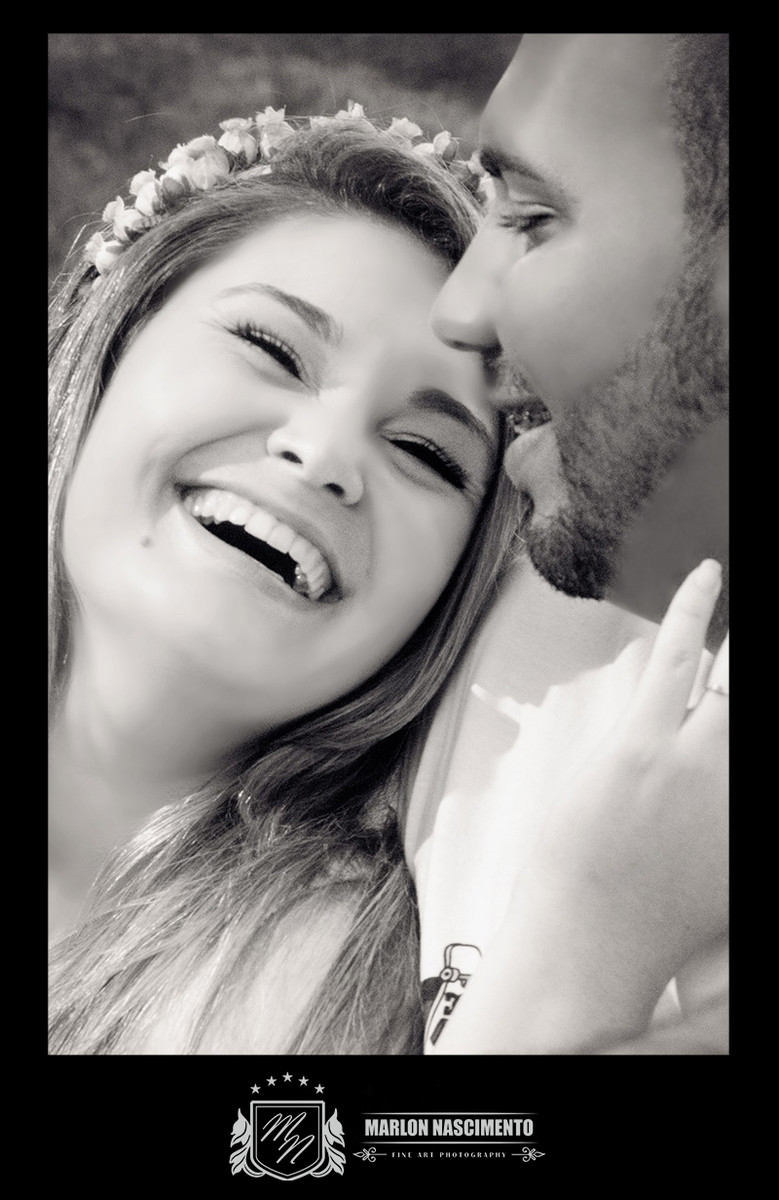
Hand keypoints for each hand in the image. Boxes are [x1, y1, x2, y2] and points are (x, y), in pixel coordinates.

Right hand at [522, 559, 728, 1023]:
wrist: (589, 943)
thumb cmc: (567, 864)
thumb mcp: (584, 777)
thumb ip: (627, 723)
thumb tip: (650, 678)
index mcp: (639, 745)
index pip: (678, 651)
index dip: (696, 604)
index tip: (710, 573)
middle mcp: (692, 767)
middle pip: (737, 681)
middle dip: (742, 643)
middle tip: (741, 620)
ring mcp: (725, 807)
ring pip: (745, 725)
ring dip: (738, 700)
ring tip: (727, 692)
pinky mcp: (741, 844)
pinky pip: (746, 788)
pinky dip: (733, 763)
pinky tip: (720, 760)